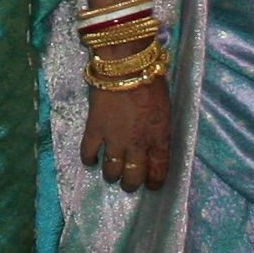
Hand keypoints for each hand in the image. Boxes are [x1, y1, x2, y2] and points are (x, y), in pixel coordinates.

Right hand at [82, 77, 170, 191]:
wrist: (126, 66)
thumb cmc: (151, 82)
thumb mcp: (164, 110)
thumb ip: (159, 131)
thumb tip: (153, 142)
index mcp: (159, 139)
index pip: (158, 172)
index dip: (153, 182)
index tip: (150, 185)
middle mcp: (137, 145)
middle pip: (133, 177)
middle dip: (130, 184)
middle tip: (128, 182)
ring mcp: (114, 140)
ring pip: (111, 172)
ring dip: (112, 175)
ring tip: (111, 173)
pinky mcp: (95, 130)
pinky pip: (88, 153)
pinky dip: (89, 159)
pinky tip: (91, 160)